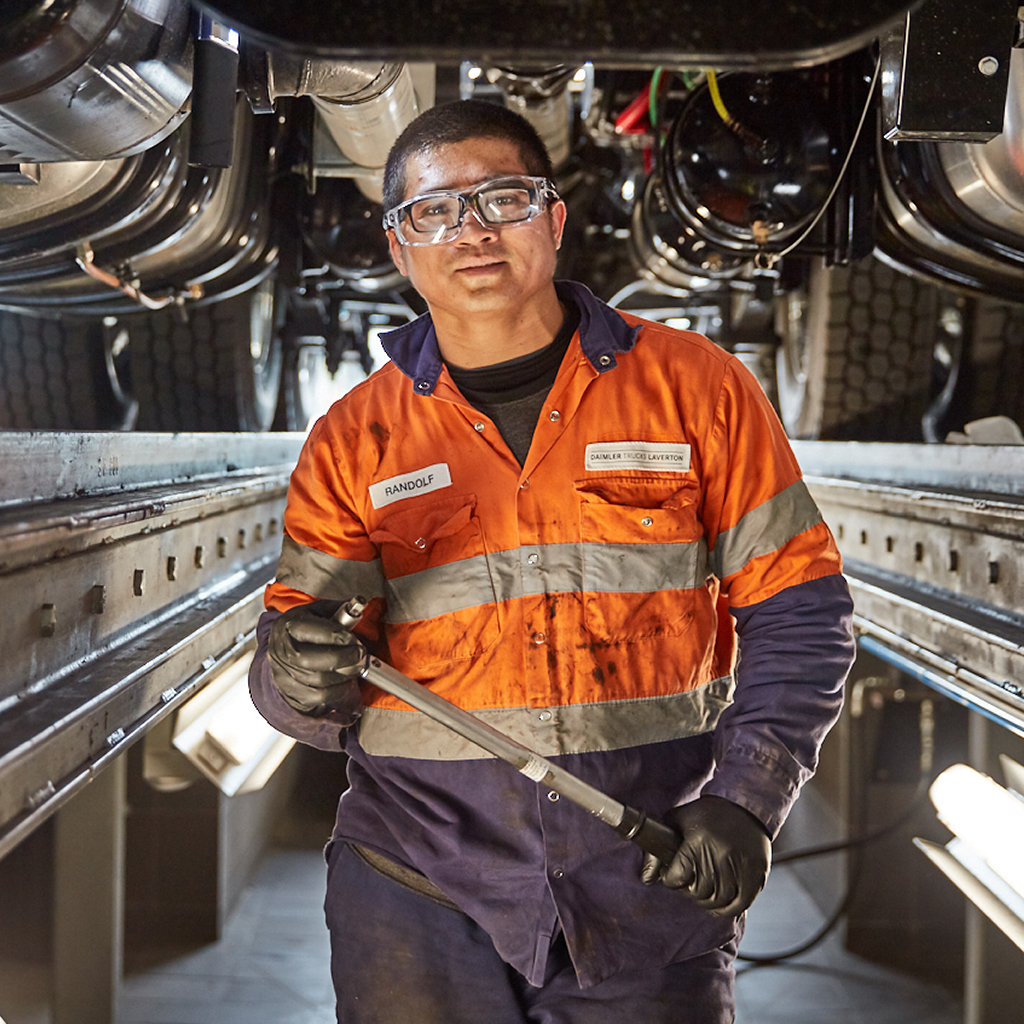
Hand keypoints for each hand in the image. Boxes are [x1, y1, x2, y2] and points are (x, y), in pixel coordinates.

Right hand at [267, 600, 365, 718]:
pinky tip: (347, 680)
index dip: (334, 635)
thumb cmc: (306, 631)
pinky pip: (321, 696)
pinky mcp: (294, 693)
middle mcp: (282, 651)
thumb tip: (360, 605)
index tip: (352, 638)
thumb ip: (337, 609)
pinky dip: (339, 689)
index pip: (310, 631)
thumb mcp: (317, 612)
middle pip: (310, 659)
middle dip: (343, 657)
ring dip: (345, 674)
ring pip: (318, 680)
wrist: (285, 655)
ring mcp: (285, 675)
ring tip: (357, 665)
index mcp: (287, 626)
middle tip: (360, 653)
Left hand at [641, 795, 770, 916]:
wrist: (745, 806)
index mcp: (697, 842)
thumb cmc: (708, 813)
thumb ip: (659, 845)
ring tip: (706, 893)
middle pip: (698, 892)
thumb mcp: (679, 819)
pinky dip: (729, 908)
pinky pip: (740, 903)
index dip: (671, 880)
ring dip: (708, 902)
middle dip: (690, 891)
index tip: (673, 876)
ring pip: (718, 900)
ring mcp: (740, 867)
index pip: (677, 878)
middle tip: (691, 884)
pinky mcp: (756, 874)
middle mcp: (719, 856)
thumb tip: (647, 878)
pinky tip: (722, 903)